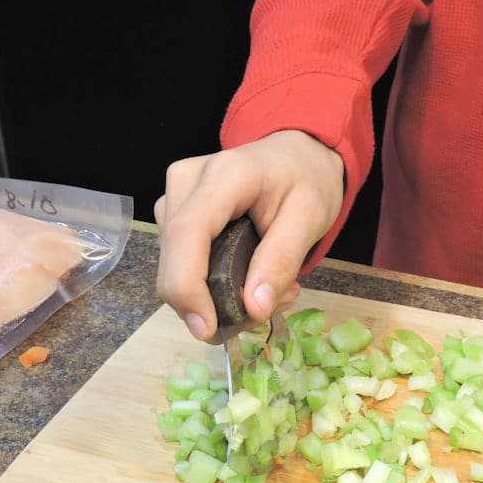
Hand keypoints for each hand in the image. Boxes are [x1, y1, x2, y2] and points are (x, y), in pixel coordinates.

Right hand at [154, 130, 344, 338]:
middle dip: (210, 303)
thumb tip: (255, 309)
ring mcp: (174, 196)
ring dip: (214, 296)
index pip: (188, 233)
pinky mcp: (173, 213)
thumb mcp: (310, 218)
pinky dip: (211, 285)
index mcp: (225, 175)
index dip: (188, 286)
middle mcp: (186, 181)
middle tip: (265, 311)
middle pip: (174, 258)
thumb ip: (282, 261)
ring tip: (269, 292)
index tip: (207, 328)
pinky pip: (182, 262)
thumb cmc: (306, 180)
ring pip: (175, 266)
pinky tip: (250, 280)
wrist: (297, 154)